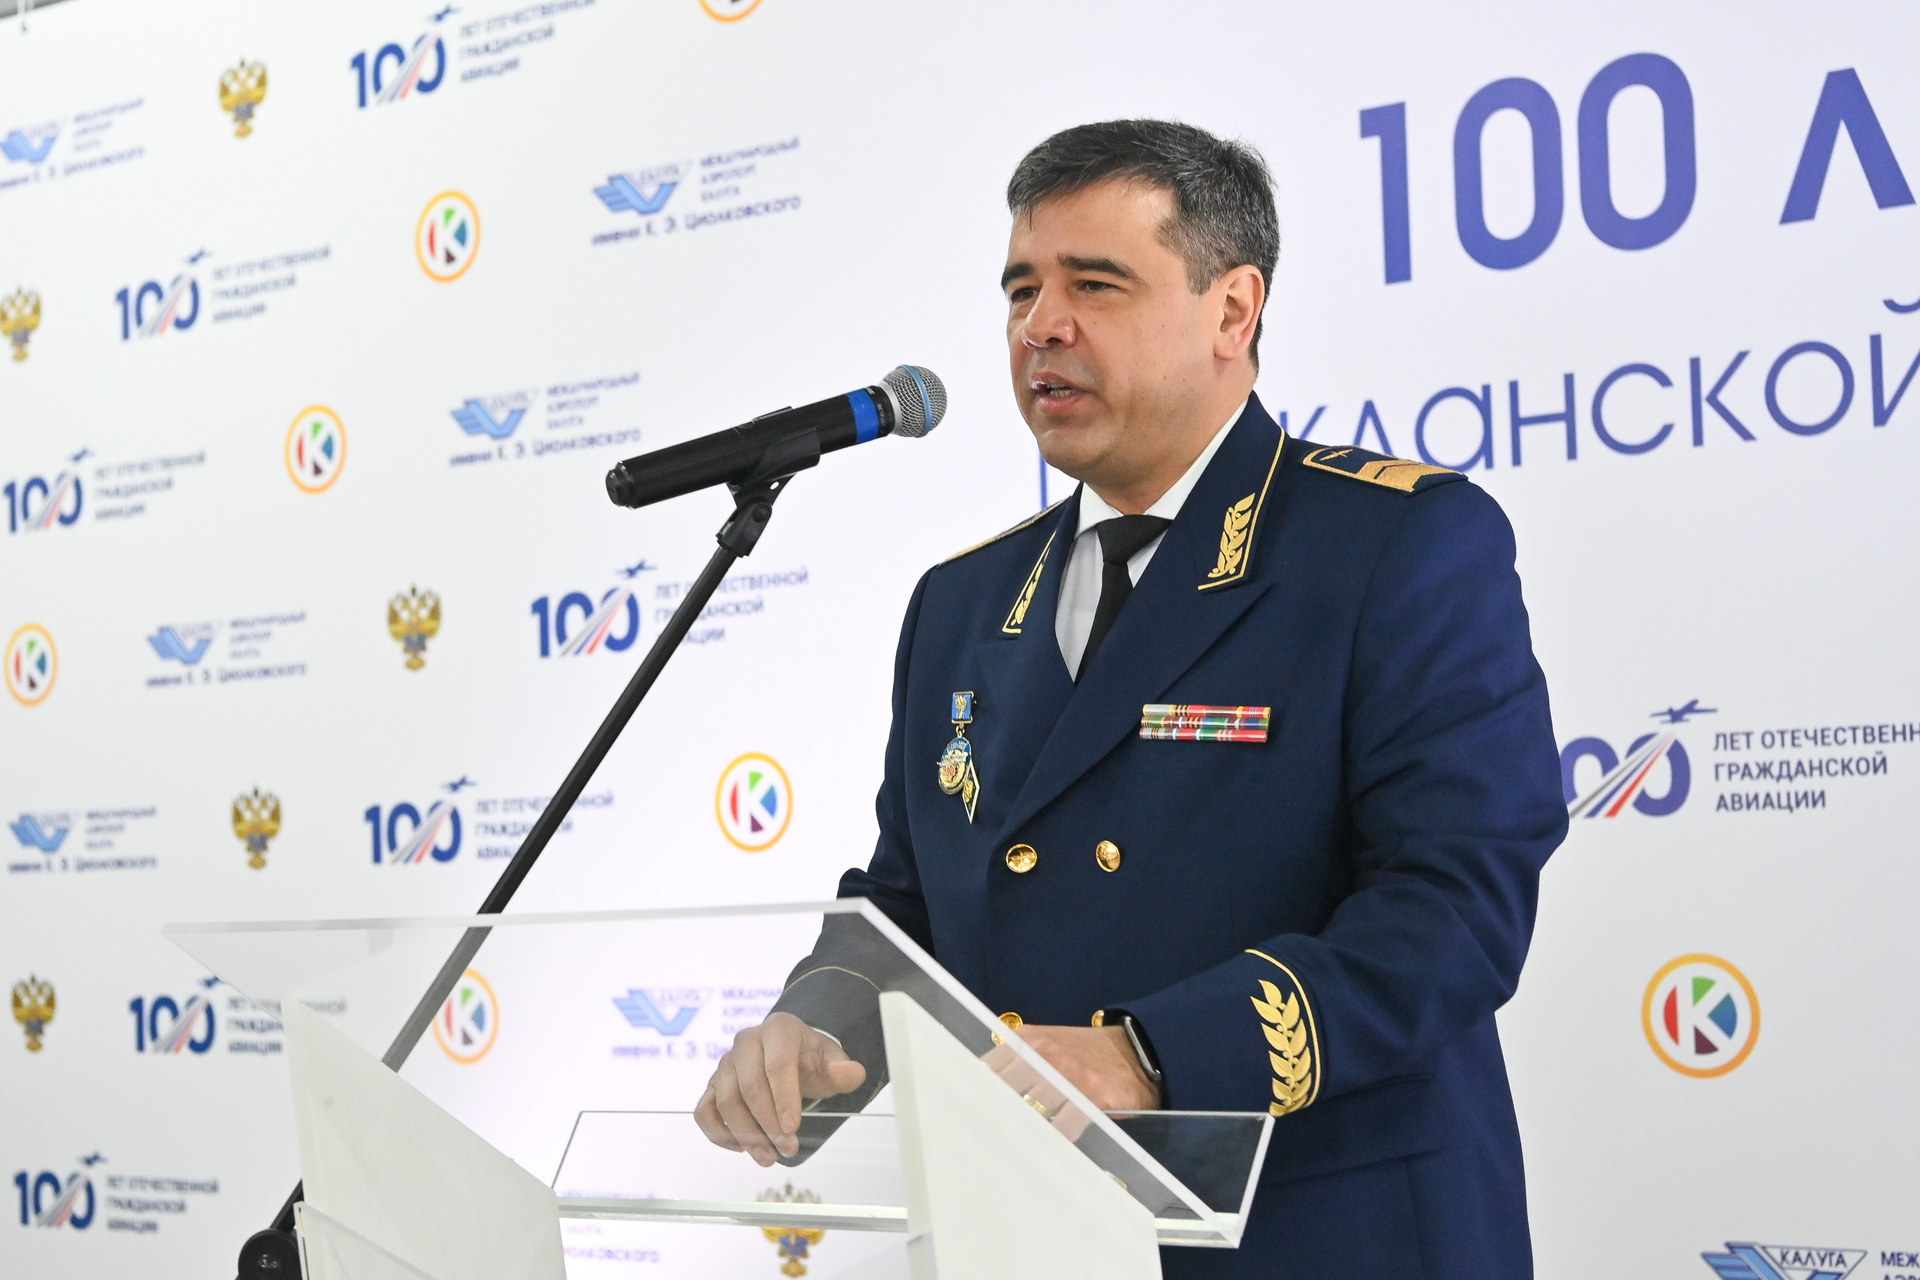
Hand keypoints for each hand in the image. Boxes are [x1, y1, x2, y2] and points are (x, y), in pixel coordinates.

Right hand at [694, 1012, 867, 1165]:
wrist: (789, 1055)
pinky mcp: (712, 1085)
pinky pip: (704, 1111)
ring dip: (745, 1135)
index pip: (776, 1065)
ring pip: (726, 1101)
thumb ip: (842, 1070)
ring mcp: (725, 1063)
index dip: (784, 1098)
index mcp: (778, 1029)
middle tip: (786, 1149)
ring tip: (768, 1157)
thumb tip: (854, 1074)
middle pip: (749, 1086)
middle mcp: (746, 1041)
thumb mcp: (831, 1062)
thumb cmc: (810, 1060)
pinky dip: (718, 1133)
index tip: (793, 1128)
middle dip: (767, 1123)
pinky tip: (741, 1149)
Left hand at [981, 1024, 1160, 1140]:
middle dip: (992, 1117)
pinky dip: (1055, 1140)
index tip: (961, 1117)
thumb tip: (983, 1091)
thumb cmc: (1083, 1054)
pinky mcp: (1091, 1096)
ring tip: (1007, 1156)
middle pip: (1003, 1091)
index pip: (988, 1067)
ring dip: (1021, 1133)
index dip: (973, 1094)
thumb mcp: (1046, 1046)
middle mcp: (1043, 1055)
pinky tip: (1049, 1151)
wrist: (1135, 1051)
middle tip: (980, 1143)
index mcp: (1027, 1042)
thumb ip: (1017, 1062)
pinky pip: (1064, 1125)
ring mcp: (1067, 1074)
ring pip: (1031, 1110)